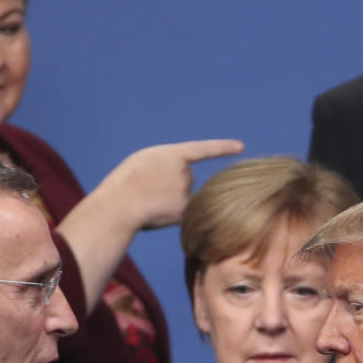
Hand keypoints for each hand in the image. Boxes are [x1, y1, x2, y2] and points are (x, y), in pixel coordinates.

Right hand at [55, 138, 243, 310]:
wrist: (121, 204)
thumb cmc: (125, 184)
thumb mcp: (143, 163)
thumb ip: (164, 166)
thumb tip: (177, 185)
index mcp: (172, 154)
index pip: (203, 150)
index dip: (222, 148)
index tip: (241, 147)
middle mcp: (184, 171)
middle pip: (185, 180)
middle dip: (171, 186)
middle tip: (148, 191)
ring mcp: (185, 190)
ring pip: (183, 198)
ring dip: (169, 201)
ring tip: (148, 202)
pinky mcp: (184, 209)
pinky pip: (182, 213)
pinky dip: (171, 216)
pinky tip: (156, 214)